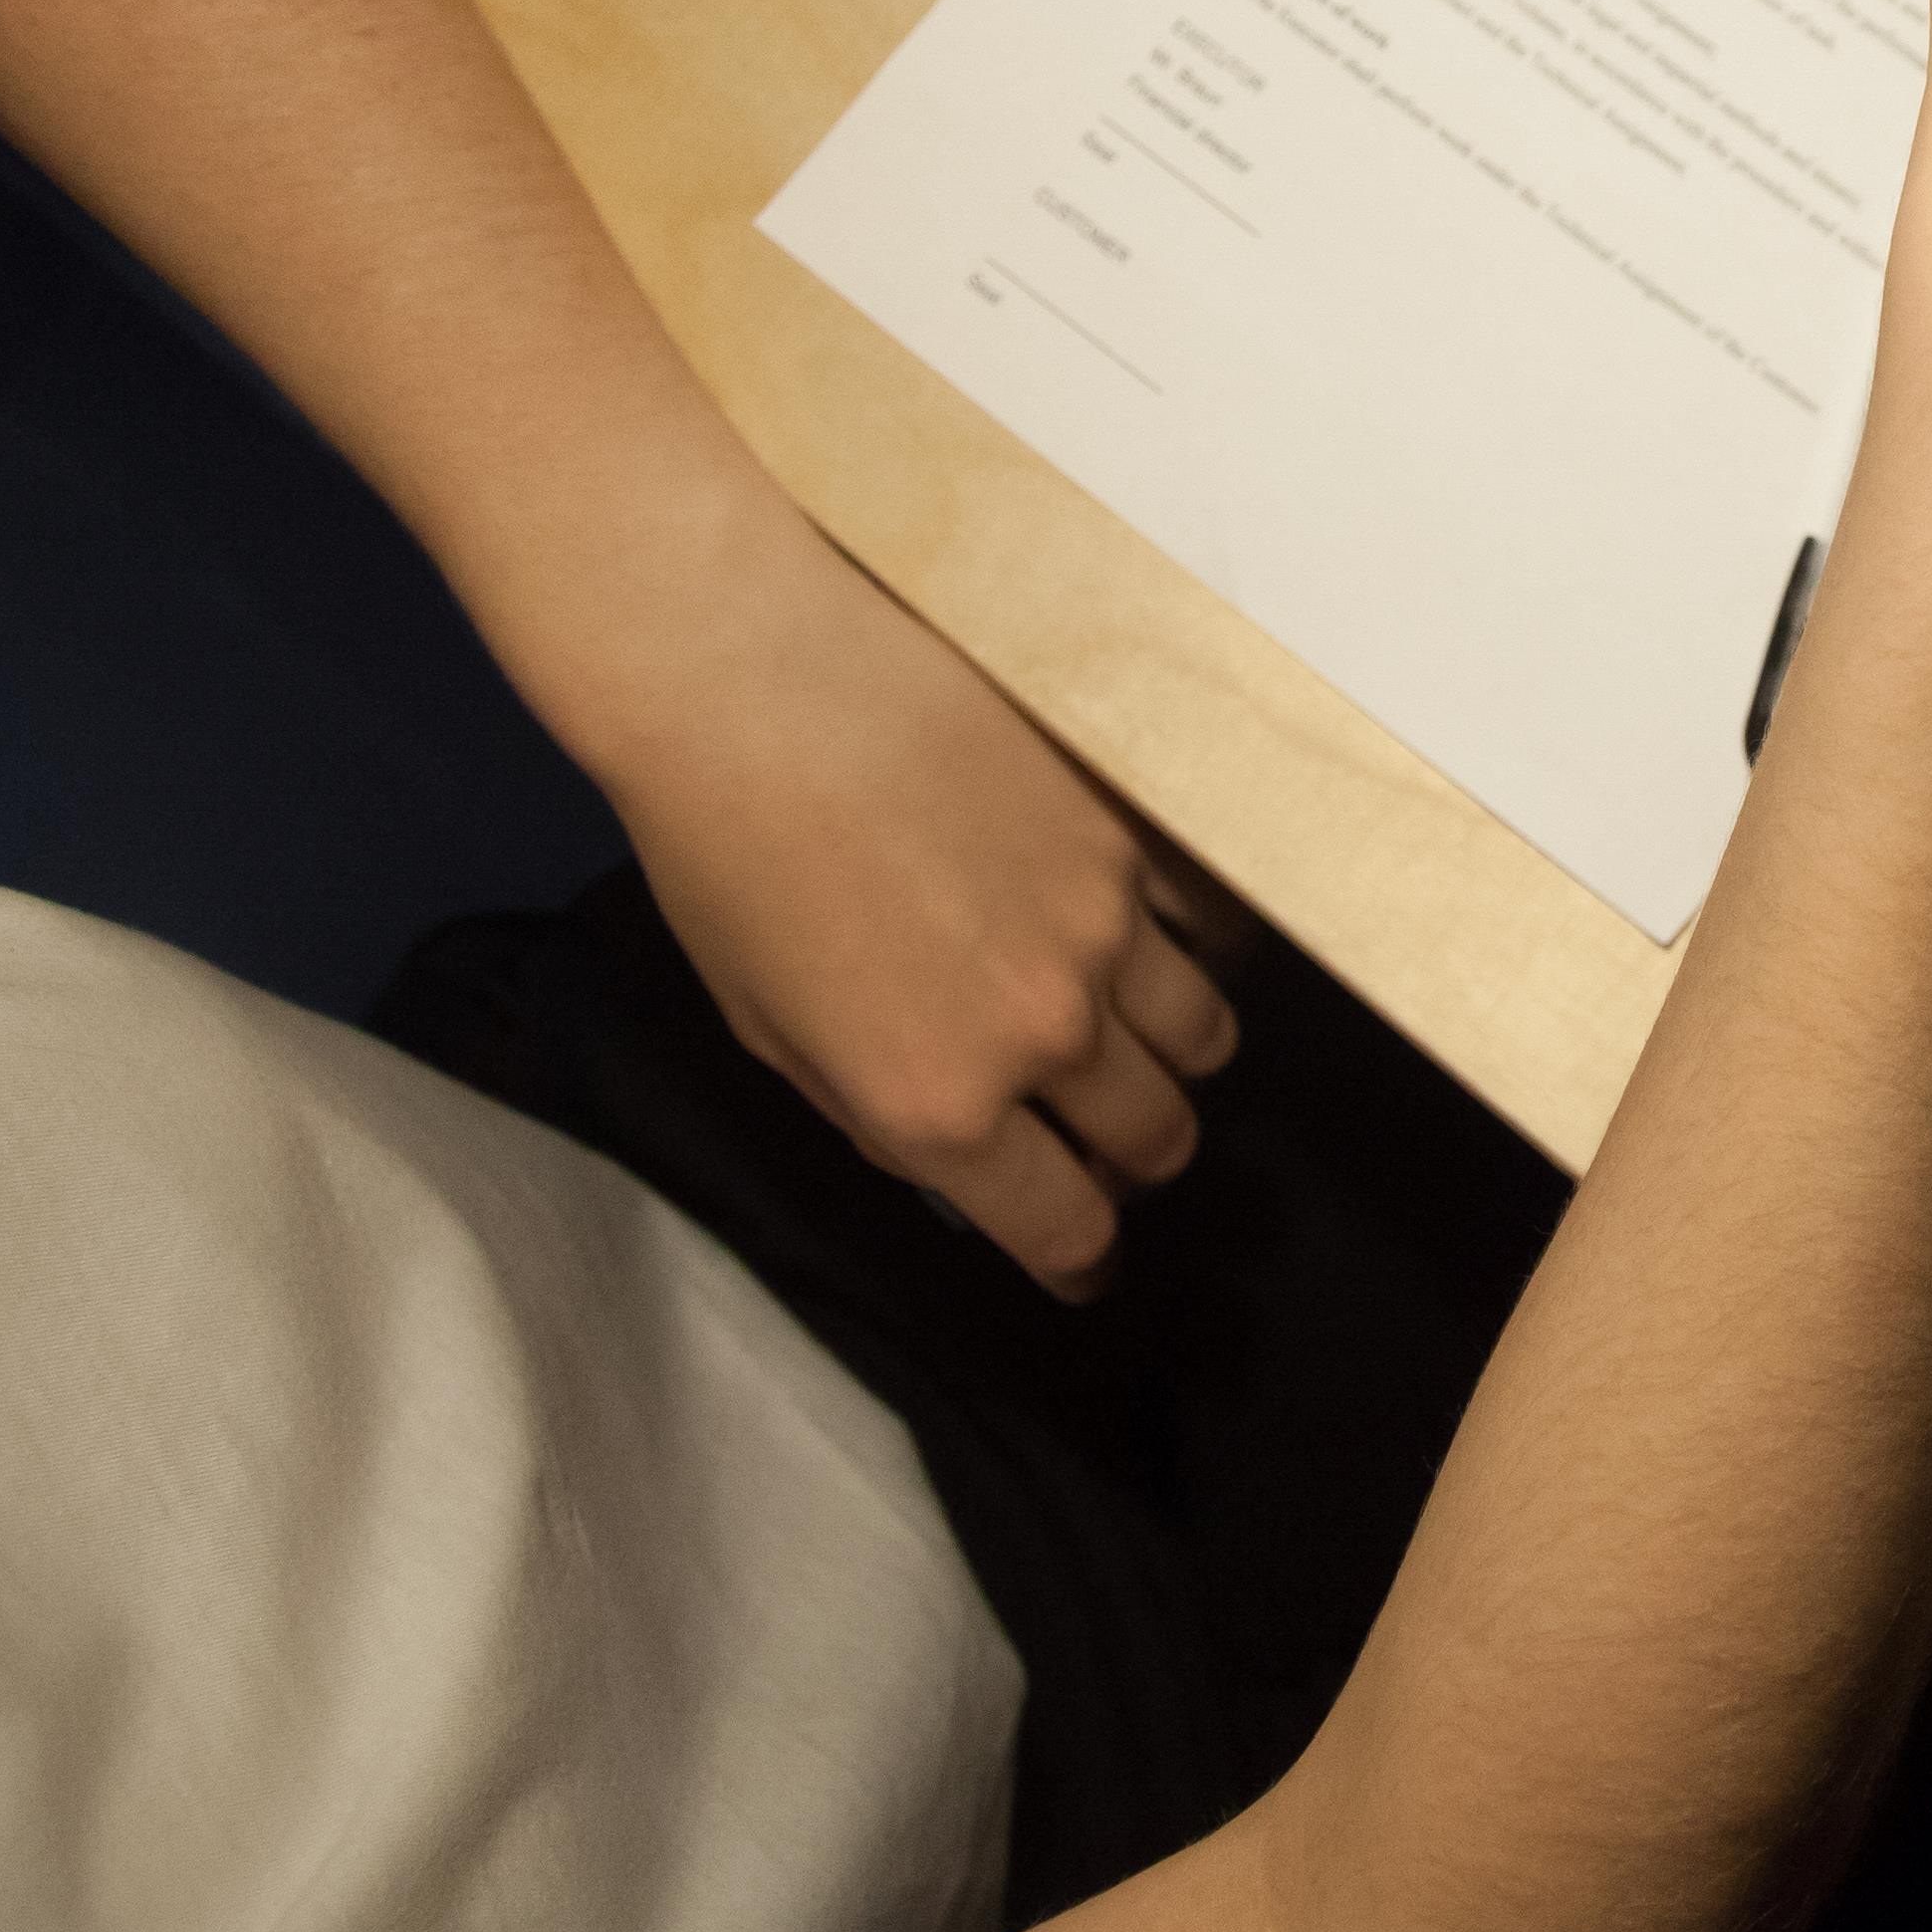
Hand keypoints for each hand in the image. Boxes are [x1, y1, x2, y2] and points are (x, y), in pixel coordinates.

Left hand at [579, 519, 1243, 1296]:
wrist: (749, 674)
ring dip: (1173, 1058)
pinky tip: (1151, 930)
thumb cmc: (721, 851)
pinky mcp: (1133, 831)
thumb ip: (877, 1112)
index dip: (1082, 1256)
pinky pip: (1211, 926)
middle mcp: (1040, 1032)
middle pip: (1158, 1139)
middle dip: (1134, 1159)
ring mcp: (1105, 926)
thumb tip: (955, 1155)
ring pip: (1206, 1042)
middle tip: (1103, 1140)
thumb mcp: (768, 1030)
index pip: (1063, 1226)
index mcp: (935, 1105)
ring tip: (1131, 1031)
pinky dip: (1192, 947)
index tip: (1085, 1255)